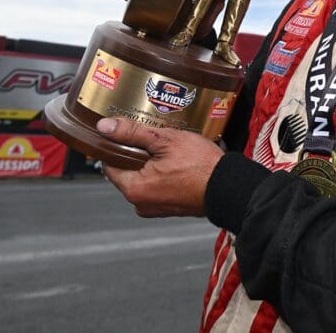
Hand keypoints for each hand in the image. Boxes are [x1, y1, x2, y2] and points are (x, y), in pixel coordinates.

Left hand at [96, 118, 222, 217]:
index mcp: (134, 189)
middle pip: (127, 171)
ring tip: (170, 149)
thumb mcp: (165, 140)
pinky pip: (158, 188)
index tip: (128, 134)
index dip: (117, 146)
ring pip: (144, 179)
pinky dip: (164, 175)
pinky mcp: (170, 208)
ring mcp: (156, 208)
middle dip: (138, 154)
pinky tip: (178, 163)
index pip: (110, 164)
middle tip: (155, 139)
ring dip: (152, 164)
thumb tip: (105, 127)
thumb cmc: (201, 166)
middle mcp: (141, 204)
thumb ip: (132, 132)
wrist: (229, 187)